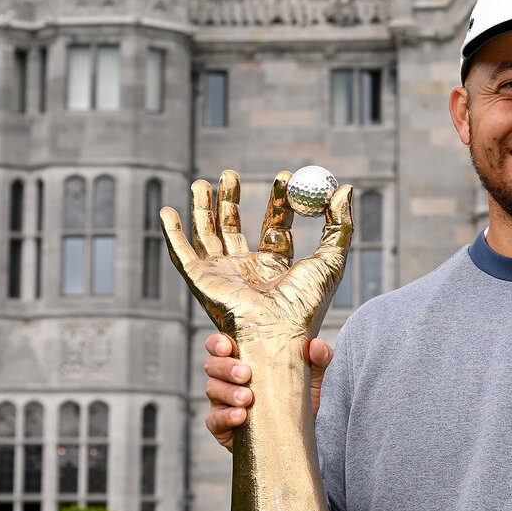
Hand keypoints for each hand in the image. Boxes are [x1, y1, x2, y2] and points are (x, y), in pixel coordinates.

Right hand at [164, 169, 351, 437]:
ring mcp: (222, 276)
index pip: (275, 227)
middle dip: (230, 200)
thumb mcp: (331, 259)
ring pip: (208, 235)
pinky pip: (183, 252)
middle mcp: (246, 272)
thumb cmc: (306, 306)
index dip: (279, 201)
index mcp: (277, 269)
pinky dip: (173, 231)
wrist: (276, 336)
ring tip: (202, 181)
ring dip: (203, 208)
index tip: (286, 175)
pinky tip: (166, 211)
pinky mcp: (201, 280)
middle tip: (230, 173)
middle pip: (234, 229)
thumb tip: (344, 187)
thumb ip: (340, 223)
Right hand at [204, 332, 332, 452]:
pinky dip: (226, 416)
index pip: (219, 345)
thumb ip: (317, 360)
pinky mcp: (220, 425)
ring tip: (248, 398)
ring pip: (213, 389)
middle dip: (225, 367)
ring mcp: (221, 402)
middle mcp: (226, 378)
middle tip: (246, 374)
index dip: (217, 343)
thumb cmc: (295, 399)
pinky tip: (241, 416)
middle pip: (212, 365)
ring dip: (228, 392)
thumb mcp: (310, 378)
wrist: (295, 436)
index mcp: (241, 358)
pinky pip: (215, 419)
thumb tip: (317, 345)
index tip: (227, 346)